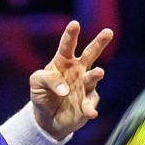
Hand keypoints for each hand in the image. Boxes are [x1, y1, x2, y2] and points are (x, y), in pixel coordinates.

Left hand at [29, 19, 110, 140]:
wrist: (47, 119)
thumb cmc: (42, 95)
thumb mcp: (36, 83)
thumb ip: (48, 80)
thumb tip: (65, 89)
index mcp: (63, 61)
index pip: (67, 45)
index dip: (71, 35)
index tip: (75, 24)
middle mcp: (77, 70)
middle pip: (90, 54)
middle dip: (99, 43)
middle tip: (108, 32)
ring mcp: (85, 86)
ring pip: (93, 77)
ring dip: (95, 75)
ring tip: (99, 72)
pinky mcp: (88, 103)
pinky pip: (90, 104)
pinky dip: (90, 108)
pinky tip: (89, 113)